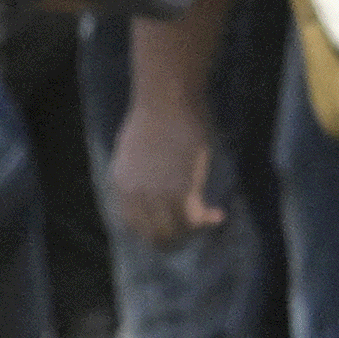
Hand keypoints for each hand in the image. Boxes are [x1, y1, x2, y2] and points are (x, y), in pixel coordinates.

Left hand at [108, 91, 223, 245]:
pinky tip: (218, 215)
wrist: (166, 100)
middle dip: (173, 237)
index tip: (170, 226)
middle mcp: (134, 195)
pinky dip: (207, 221)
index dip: (152, 229)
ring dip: (192, 231)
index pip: (132, 223)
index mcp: (120, 183)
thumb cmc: (155, 114)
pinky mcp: (182, 191)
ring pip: (173, 232)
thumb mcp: (134, 149)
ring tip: (206, 221)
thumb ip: (140, 172)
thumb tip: (154, 183)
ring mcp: (157, 196)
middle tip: (192, 230)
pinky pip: (194, 220)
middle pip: (152, 234)